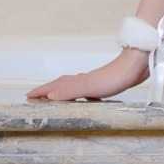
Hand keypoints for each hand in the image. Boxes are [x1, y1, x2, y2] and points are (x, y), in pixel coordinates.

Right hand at [26, 50, 148, 101]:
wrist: (136, 64)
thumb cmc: (115, 76)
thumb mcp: (90, 86)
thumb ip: (70, 91)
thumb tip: (50, 96)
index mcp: (77, 81)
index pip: (54, 87)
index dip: (41, 92)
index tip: (28, 97)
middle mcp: (82, 80)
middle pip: (60, 85)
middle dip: (47, 91)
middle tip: (36, 98)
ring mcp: (93, 81)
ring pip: (72, 87)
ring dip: (61, 92)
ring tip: (54, 98)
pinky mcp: (104, 83)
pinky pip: (85, 90)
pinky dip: (79, 94)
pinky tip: (86, 99)